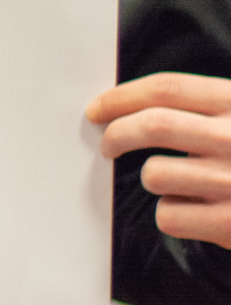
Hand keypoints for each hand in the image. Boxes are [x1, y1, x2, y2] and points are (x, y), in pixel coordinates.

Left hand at [88, 73, 230, 248]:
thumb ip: (206, 109)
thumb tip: (130, 109)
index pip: (167, 89)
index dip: (121, 96)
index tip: (97, 109)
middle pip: (151, 126)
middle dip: (117, 134)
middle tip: (108, 145)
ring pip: (155, 175)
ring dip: (156, 180)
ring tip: (181, 185)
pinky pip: (168, 216)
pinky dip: (172, 215)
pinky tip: (197, 213)